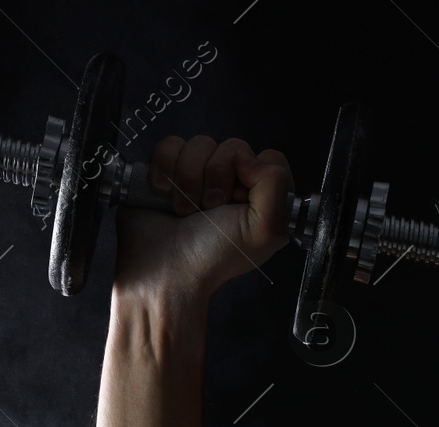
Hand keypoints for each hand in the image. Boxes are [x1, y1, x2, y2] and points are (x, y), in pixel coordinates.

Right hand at [113, 135, 292, 301]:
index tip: (239, 202)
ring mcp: (198, 175)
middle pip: (233, 147)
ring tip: (184, 210)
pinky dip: (164, 169)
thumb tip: (246, 156)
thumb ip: (276, 185)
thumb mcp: (264, 231)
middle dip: (217, 179)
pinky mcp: (166, 170)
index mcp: (260, 197)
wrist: (163, 271)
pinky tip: (162, 194)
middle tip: (208, 210)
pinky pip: (169, 145)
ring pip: (200, 143)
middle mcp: (231, 184)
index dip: (253, 175)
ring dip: (189, 179)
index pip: (269, 157)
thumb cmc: (212, 257)